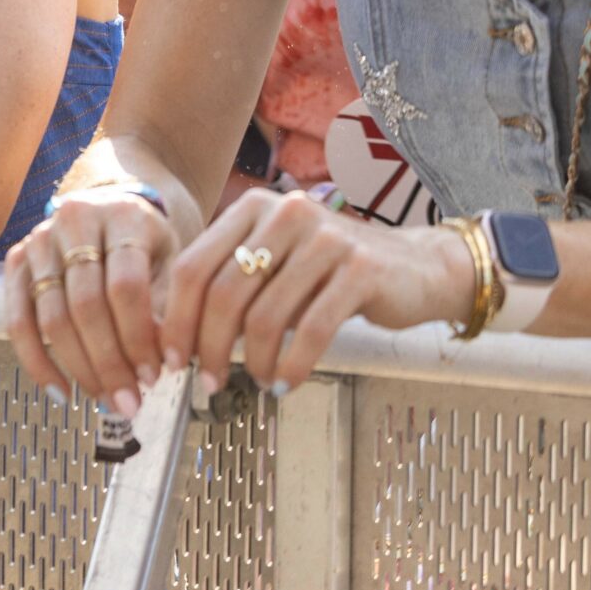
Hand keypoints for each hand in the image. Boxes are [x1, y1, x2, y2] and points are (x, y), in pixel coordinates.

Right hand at [3, 181, 177, 412]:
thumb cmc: (147, 243)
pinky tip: (60, 391)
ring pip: (51, 316)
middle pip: (85, 303)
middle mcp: (75, 221)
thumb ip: (167, 306)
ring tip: (103, 399)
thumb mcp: (172, 261)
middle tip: (128, 400)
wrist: (114, 207)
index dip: (137, 337)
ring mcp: (40, 240)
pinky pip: (18, 320)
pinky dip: (36, 362)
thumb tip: (161, 360)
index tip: (152, 376)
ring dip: (79, 367)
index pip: (125, 284)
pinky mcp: (16, 261)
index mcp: (122, 216)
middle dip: (108, 361)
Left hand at [156, 188, 471, 397]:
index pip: (194, 266)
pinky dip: (293, 364)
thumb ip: (232, 286)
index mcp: (253, 208)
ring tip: (256, 380)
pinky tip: (286, 381)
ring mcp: (325, 239)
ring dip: (253, 361)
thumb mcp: (275, 265)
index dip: (177, 318)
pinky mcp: (360, 269)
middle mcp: (285, 214)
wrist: (417, 267)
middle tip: (208, 380)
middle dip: (209, 346)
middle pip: (223, 293)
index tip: (173, 357)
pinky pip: (311, 329)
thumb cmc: (334, 273)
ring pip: (265, 316)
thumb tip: (180, 337)